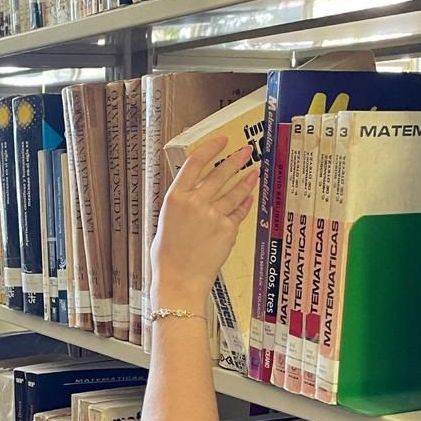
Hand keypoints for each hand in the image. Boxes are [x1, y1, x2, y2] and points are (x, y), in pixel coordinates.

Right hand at [151, 136, 257, 309]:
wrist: (179, 280)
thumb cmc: (167, 256)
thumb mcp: (166, 222)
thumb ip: (182, 204)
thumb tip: (195, 194)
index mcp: (175, 198)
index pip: (195, 163)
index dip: (211, 149)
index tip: (222, 141)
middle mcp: (195, 203)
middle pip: (219, 174)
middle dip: (235, 160)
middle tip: (246, 151)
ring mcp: (213, 215)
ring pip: (234, 192)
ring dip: (246, 180)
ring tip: (253, 171)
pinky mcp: (227, 229)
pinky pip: (239, 212)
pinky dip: (245, 204)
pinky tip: (249, 198)